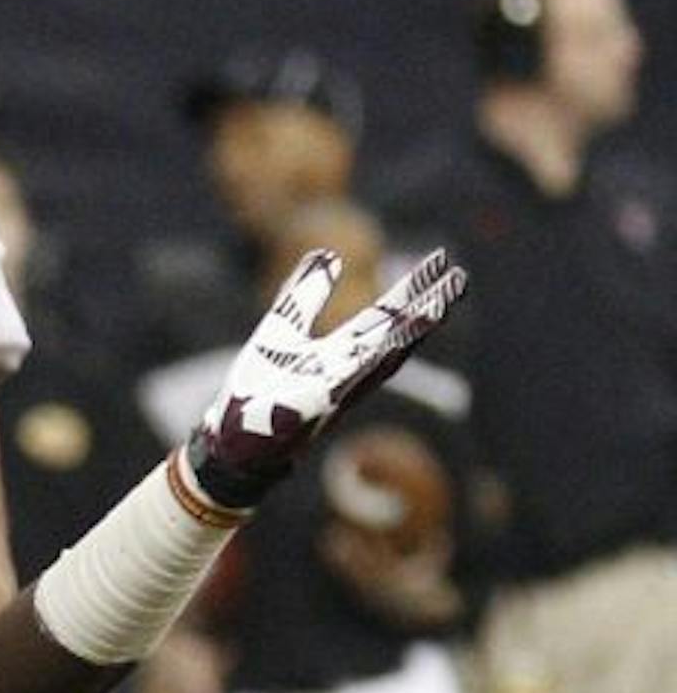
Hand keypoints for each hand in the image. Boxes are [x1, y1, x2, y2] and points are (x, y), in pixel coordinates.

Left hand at [182, 247, 464, 512]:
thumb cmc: (258, 390)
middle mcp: (347, 371)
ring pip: (384, 358)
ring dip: (412, 334)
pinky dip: (372, 363)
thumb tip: (328, 255)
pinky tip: (392, 344)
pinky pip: (350, 382)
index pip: (386, 316)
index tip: (441, 261)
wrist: (232, 438)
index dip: (413, 289)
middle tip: (460, 278)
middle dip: (427, 308)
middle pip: (396, 334)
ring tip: (440, 306)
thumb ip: (305, 294)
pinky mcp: (316, 405)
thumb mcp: (282, 326)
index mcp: (341, 353)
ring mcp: (336, 389)